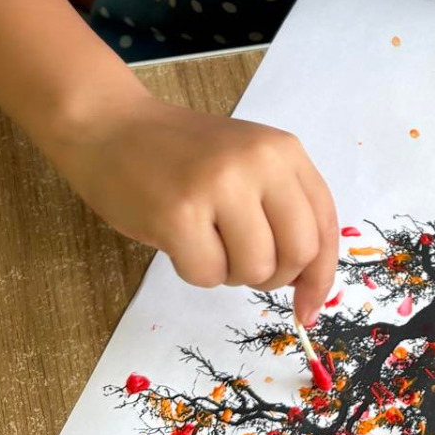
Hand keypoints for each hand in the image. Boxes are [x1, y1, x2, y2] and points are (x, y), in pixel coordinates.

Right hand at [48, 88, 339, 322]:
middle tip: (241, 265)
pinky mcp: (179, 214)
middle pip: (298, 254)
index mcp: (284, 151)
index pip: (324, 224)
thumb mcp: (247, 164)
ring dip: (230, 274)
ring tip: (205, 240)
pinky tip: (177, 239)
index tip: (308, 308)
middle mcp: (260, 163)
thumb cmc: (181, 155)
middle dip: (274, 278)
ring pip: (255, 270)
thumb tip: (308, 284)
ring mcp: (219, 186)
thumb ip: (282, 209)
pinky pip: (208, 276)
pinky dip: (194, 271)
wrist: (110, 127)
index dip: (320, 275)